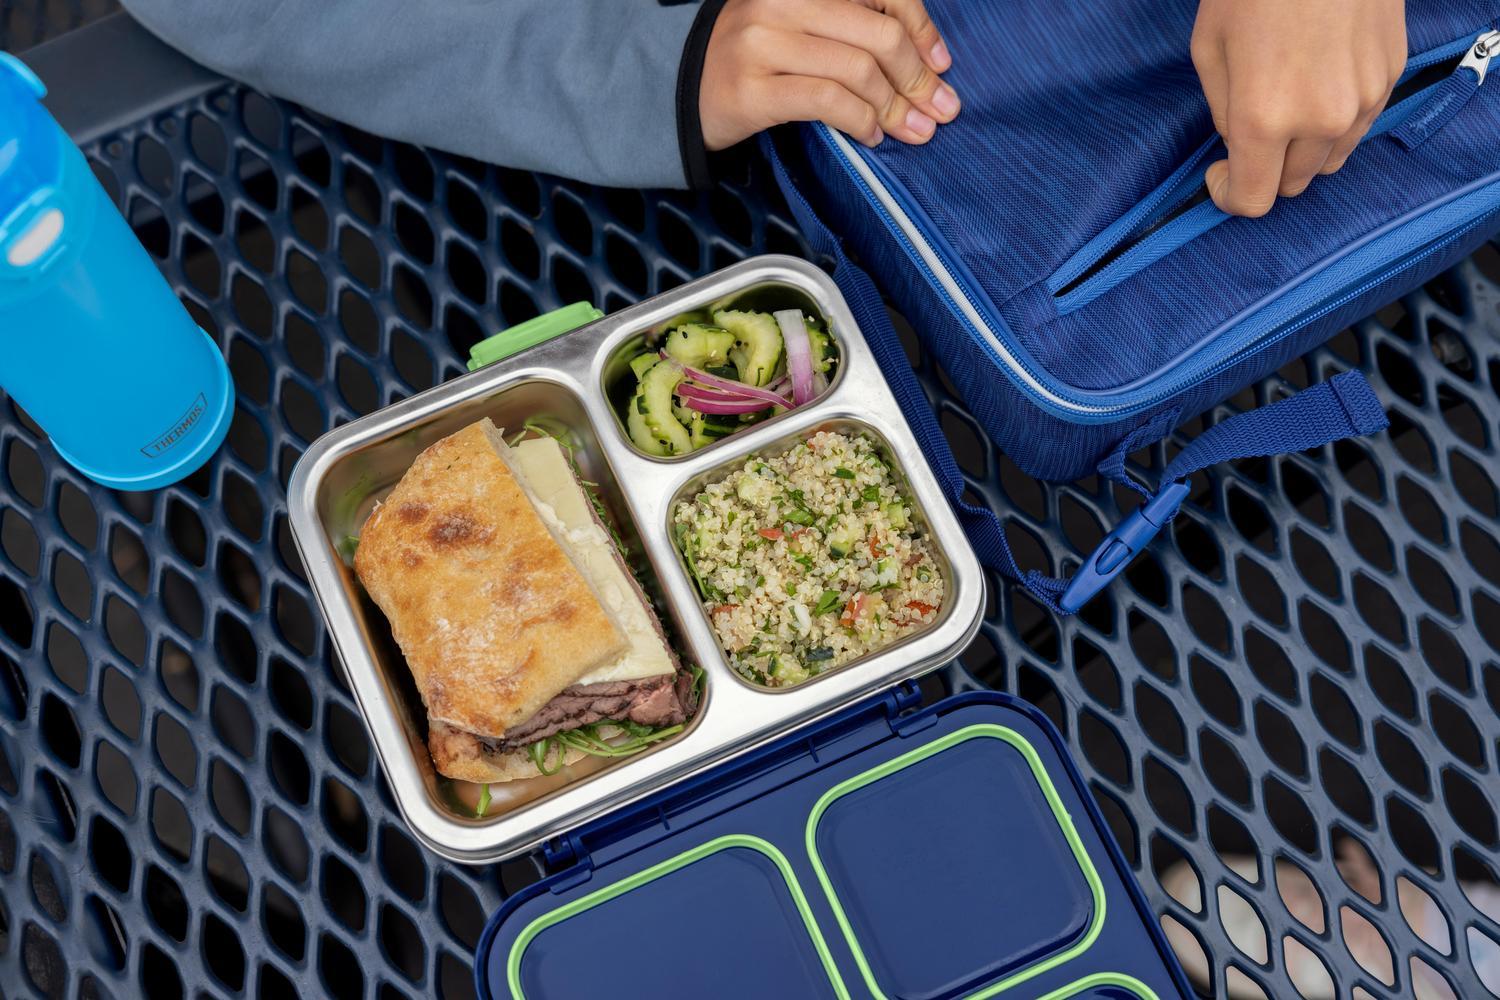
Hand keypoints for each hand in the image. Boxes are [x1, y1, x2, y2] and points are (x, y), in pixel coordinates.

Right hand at [699, 0, 959, 151]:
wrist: (676, 87)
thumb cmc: (754, 58)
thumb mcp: (801, 24)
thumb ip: (852, 28)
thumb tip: (927, 64)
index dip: (922, 28)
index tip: (941, 65)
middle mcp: (781, 1)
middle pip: (878, 35)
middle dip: (918, 79)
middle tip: (938, 110)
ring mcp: (762, 44)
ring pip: (857, 72)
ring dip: (896, 108)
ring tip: (911, 131)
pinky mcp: (751, 91)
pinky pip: (826, 103)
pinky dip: (861, 122)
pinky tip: (871, 136)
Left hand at [1192, 0, 1406, 216]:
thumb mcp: (1209, 50)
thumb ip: (1222, 114)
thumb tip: (1238, 145)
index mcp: (1264, 118)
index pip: (1253, 200)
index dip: (1228, 195)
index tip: (1219, 175)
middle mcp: (1320, 119)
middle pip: (1293, 185)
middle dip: (1266, 171)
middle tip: (1249, 138)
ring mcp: (1363, 99)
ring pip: (1330, 160)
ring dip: (1303, 151)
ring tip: (1285, 109)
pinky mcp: (1389, 76)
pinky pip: (1359, 124)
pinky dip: (1335, 121)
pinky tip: (1317, 85)